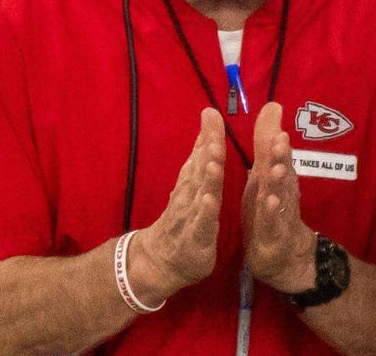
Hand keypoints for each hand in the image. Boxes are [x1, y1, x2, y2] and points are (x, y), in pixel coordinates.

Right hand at [128, 107, 224, 303]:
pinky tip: (209, 201)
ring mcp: (191, 217)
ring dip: (207, 179)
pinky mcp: (196, 239)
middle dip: (208, 150)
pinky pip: (201, 225)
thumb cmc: (183, 218)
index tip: (212, 114)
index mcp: (193, 183)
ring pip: (201, 195)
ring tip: (213, 161)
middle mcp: (190, 196)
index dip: (208, 136)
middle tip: (215, 130)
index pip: (201, 156)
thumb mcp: (193, 184)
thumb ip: (201, 154)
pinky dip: (204, 213)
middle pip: (200, 170)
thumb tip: (208, 121)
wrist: (160, 261)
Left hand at [242, 101, 316, 293]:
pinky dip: (271, 215)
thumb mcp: (265, 173)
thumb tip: (273, 105)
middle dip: (282, 159)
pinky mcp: (273, 237)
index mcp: (277, 179)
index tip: (279, 131)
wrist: (282, 254)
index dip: (278, 146)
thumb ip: (267, 142)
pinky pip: (272, 225)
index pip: (278, 160)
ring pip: (280, 197)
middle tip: (281, 142)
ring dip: (278, 185)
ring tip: (276, 171)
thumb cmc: (270, 208)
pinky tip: (268, 205)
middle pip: (282, 174)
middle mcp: (282, 194)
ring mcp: (279, 216)